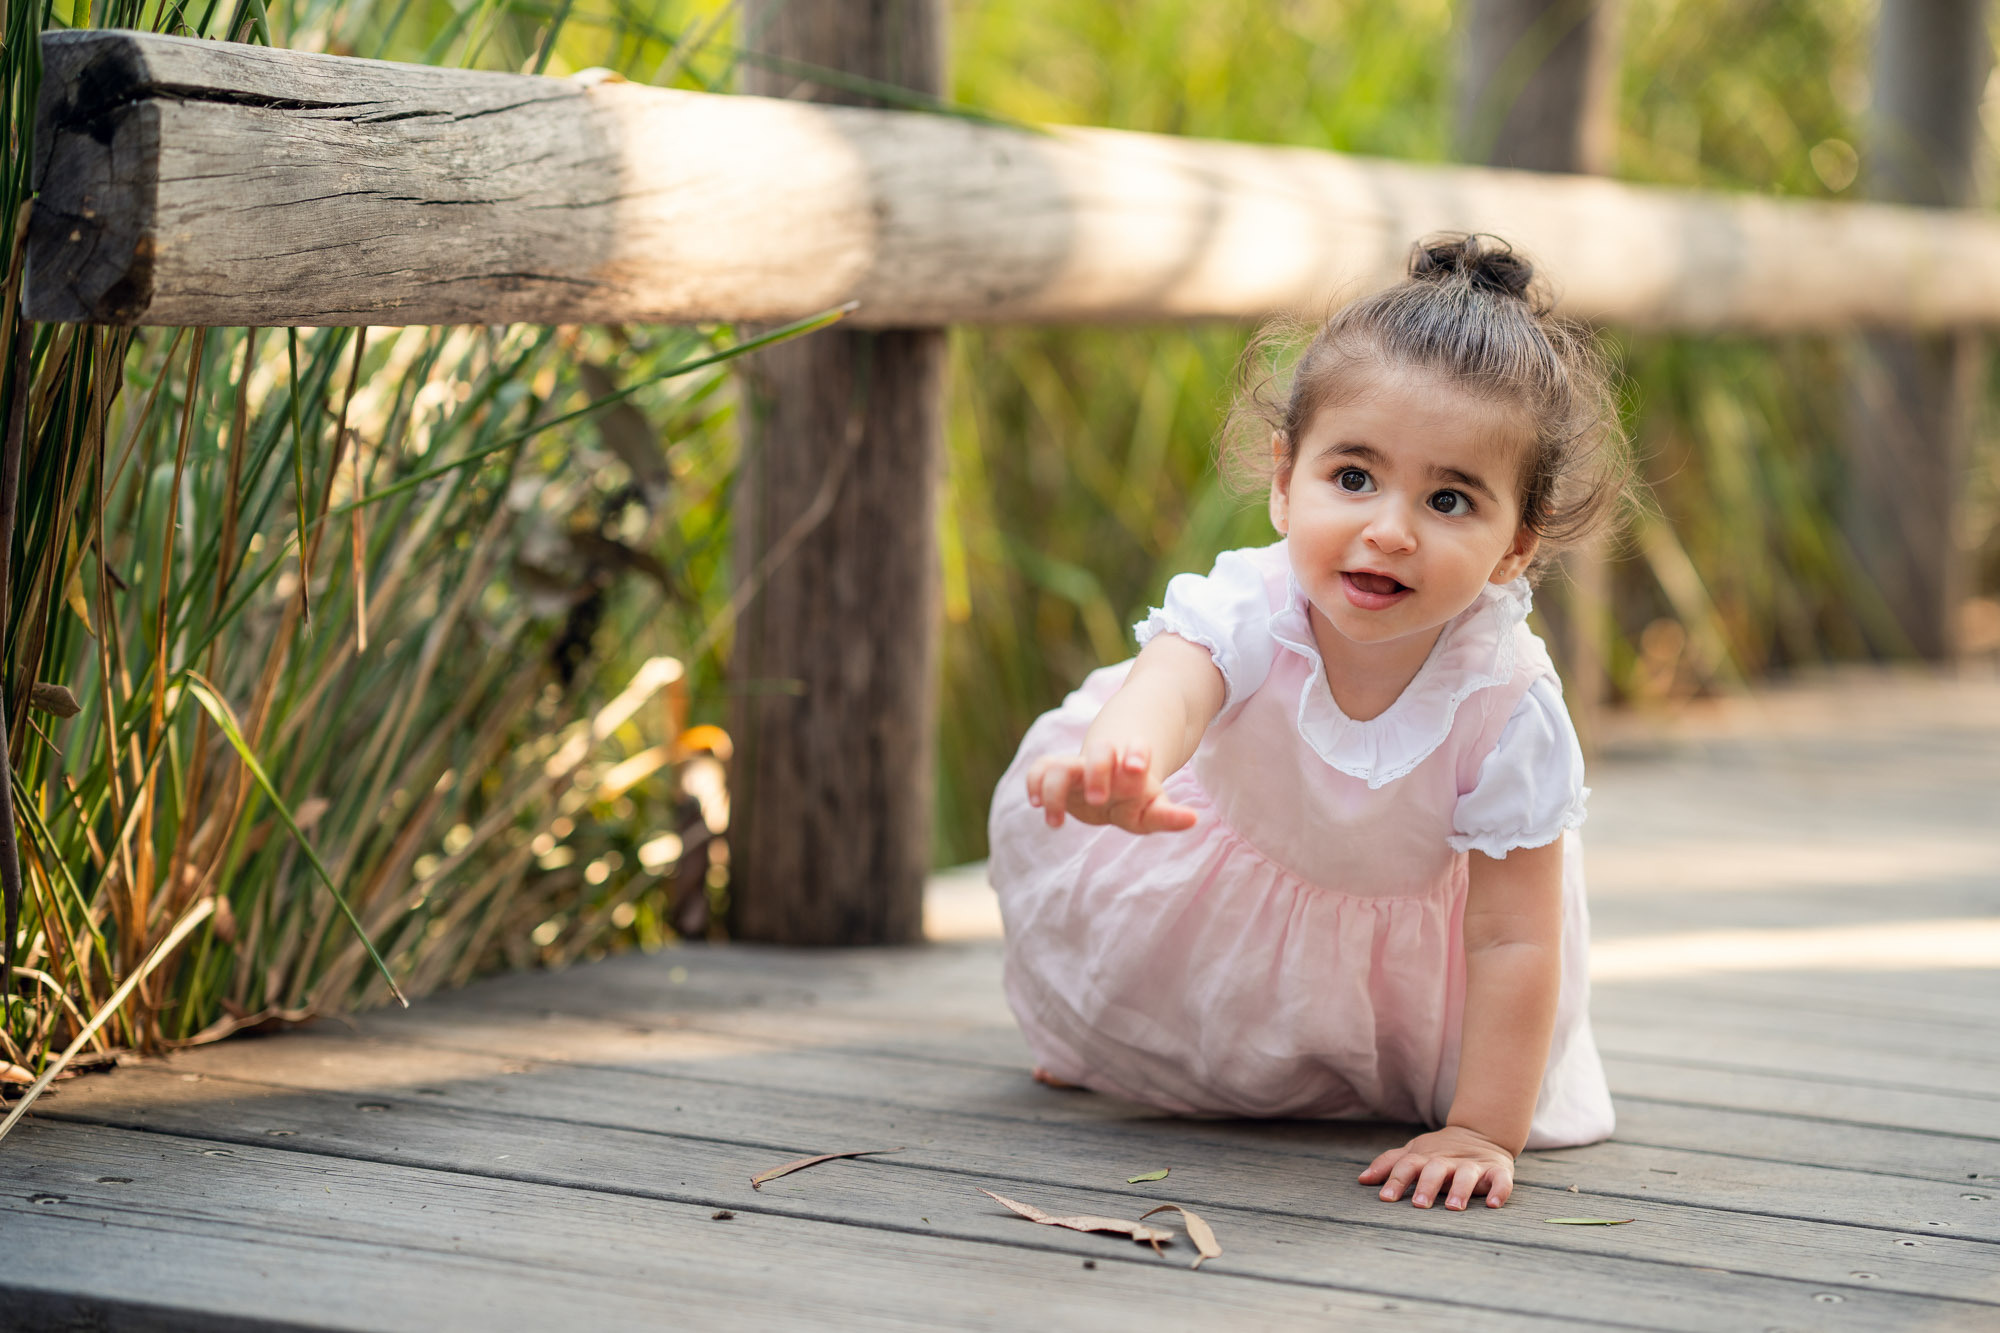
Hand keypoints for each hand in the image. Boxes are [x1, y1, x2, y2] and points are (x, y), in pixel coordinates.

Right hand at [1024, 739, 1196, 834]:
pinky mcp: (1059, 775)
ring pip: (1061, 766)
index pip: (1137, 752)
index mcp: (1132, 764)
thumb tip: (1193, 819)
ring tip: (1056, 823)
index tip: (1138, 767)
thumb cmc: (1136, 797)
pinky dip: (1034, 784)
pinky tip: (1036, 806)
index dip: (1137, 753)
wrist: (1113, 774)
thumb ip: (1168, 815)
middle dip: (1098, 770)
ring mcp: (1079, 769)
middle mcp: (1105, 762)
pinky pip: (1040, 770)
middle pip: (1099, 754)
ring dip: (1055, 790)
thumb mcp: (1153, 809)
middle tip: (1099, 799)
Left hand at [1358, 1126, 1515, 1209]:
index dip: (1396, 1180)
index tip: (1386, 1198)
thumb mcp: (1413, 1152)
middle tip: (1419, 1205)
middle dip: (1427, 1186)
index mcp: (1426, 1157)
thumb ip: (1389, 1164)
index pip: (1407, 1165)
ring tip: (1453, 1207)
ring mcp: (1473, 1166)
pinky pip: (1501, 1181)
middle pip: (1435, 1170)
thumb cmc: (1439, 1152)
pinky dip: (1499, 1191)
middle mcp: (1448, 1161)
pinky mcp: (1498, 1171)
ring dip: (1460, 1189)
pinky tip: (1492, 1204)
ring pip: (1467, 1175)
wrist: (1481, 1133)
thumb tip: (1362, 1180)